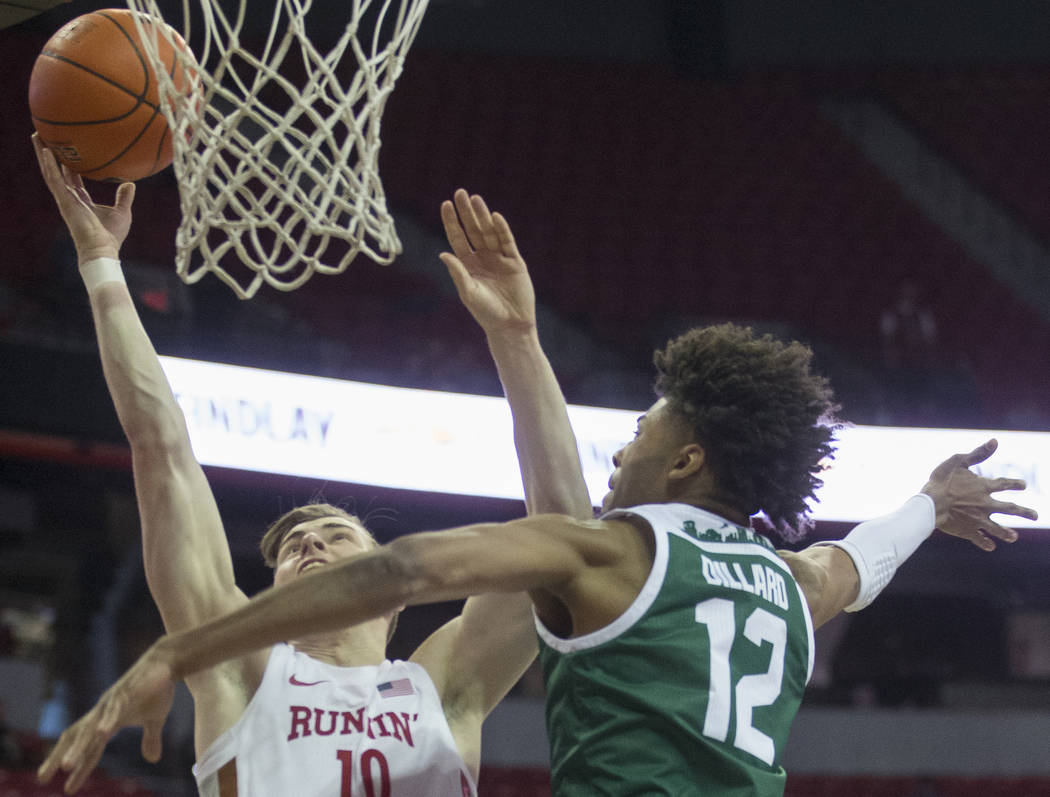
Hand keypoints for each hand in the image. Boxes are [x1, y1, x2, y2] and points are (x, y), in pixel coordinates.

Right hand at [32, 133, 134, 264]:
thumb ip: (124, 197)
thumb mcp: (122, 212)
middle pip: (55, 171)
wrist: (102, 249)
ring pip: (50, 171)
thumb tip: (130, 183)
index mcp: (81, 199)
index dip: (67, 164)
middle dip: (48, 154)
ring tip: (37, 135)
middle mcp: (69, 197)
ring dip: (42, 154)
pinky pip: (54, 180)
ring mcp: (64, 198)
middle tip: (43, 136)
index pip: (71, 177)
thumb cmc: (112, 235)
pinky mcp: (64, 201)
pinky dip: (50, 165)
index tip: (65, 150)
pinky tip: (45, 151)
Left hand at [37, 641, 175, 793]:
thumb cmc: (158, 688)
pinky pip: (115, 711)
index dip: (79, 767)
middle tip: (42, 778)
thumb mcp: (155, 719)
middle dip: (59, 757)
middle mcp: (103, 712)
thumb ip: (150, 739)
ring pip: (92, 728)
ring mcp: (113, 702)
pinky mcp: (128, 693)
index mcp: (107, 720)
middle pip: (77, 736)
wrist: (168, 660)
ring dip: (78, 747)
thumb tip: (153, 759)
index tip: (68, 789)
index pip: (89, 747)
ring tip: (67, 766)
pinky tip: (101, 735)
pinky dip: (107, 723)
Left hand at [439, 189, 536, 334]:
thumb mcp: (469, 292)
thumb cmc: (486, 313)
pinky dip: (502, 229)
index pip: (458, 238)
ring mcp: (499, 258)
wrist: (510, 325)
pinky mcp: (515, 262)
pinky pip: (507, 242)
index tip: (446, 204)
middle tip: (460, 193)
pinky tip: (495, 217)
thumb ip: (458, 273)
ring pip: (490, 232)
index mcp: (468, 265)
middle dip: (467, 212)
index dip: (452, 222)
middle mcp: (483, 258)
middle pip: (473, 230)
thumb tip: (443, 254)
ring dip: (483, 215)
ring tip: (476, 198)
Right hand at [921, 438, 1037, 549]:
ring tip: (1014, 537)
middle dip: (1024, 512)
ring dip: (1007, 533)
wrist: (930, 504)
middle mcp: (985, 504)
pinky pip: (979, 538)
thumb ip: (978, 453)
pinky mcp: (967, 531)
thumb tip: (995, 441)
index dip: (1014, 484)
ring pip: (997, 528)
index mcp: (983, 487)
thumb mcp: (958, 461)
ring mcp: (977, 519)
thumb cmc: (941, 480)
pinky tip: (991, 546)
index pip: (1004, 484)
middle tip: (1035, 515)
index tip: (1023, 485)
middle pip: (1009, 508)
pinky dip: (985, 543)